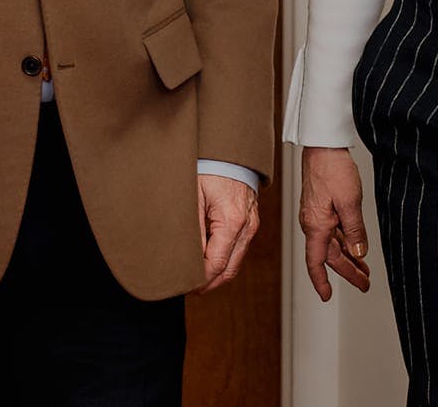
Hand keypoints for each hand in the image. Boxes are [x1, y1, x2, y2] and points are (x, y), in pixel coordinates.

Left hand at [195, 174, 258, 293]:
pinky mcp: (250, 220)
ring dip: (218, 273)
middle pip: (230, 270)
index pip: (217, 265)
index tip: (186, 285)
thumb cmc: (211, 166)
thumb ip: (193, 230)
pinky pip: (239, 248)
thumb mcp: (193, 197)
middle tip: (190, 288)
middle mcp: (246, 226)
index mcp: (232, 221)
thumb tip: (188, 259)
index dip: (201, 280)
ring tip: (196, 276)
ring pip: (236, 261)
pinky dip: (225, 259)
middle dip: (210, 283)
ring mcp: (251, 224)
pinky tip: (209, 258)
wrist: (230, 149)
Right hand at [300, 146, 369, 300]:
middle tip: (364, 283)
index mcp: (316, 225)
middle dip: (347, 271)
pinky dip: (345, 241)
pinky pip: (333, 230)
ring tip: (364, 269)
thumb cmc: (332, 169)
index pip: (316, 262)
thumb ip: (355, 230)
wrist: (323, 146)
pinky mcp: (322, 206)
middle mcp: (313, 222)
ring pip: (332, 243)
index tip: (327, 296)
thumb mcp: (350, 202)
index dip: (321, 281)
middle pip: (329, 255)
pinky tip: (356, 245)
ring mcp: (317, 214)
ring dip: (348, 257)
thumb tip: (358, 252)